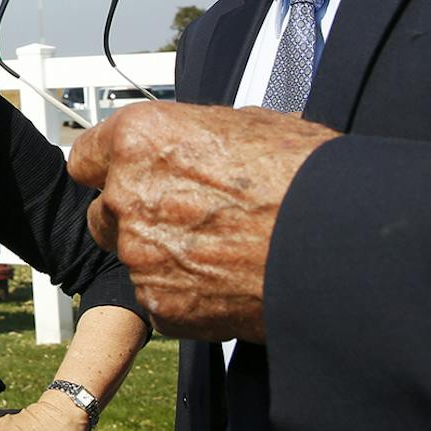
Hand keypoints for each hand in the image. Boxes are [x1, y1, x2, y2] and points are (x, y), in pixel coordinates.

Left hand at [67, 101, 337, 341]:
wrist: (344, 244)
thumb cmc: (307, 176)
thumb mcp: (247, 126)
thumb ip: (192, 137)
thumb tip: (187, 145)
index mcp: (139, 139)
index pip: (86, 156)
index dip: (110, 169)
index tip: (126, 179)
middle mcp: (126, 194)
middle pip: (104, 213)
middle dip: (135, 218)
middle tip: (189, 222)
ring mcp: (140, 253)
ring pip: (134, 259)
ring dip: (164, 259)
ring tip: (224, 254)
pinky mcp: (161, 304)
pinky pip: (161, 301)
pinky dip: (188, 298)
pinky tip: (231, 284)